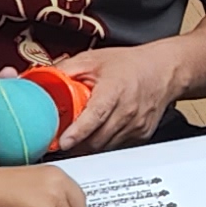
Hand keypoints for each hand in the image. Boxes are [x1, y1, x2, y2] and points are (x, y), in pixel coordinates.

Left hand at [67, 42, 195, 151]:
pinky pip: (116, 146)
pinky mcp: (140, 135)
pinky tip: (97, 132)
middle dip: (77, 144)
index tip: (63, 141)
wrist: (164, 71)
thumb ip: (67, 70)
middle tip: (59, 141)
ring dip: (88, 145)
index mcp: (115, 89)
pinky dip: (103, 143)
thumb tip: (41, 79)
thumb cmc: (131, 64)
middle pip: (97, 138)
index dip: (78, 131)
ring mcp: (136, 126)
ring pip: (105, 147)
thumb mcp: (94, 59)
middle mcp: (128, 110)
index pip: (96, 115)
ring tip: (76, 137)